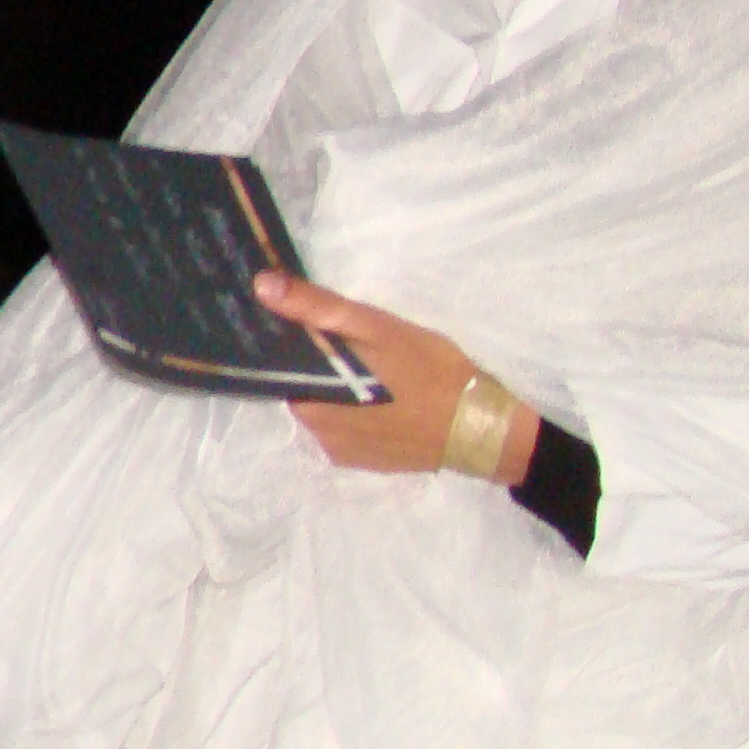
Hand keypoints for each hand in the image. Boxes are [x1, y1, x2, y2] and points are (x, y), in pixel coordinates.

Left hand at [255, 270, 533, 481]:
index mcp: (312, 401)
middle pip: (303, 387)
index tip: (300, 320)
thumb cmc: (431, 372)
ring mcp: (342, 452)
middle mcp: (317, 434)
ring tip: (366, 364)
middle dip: (317, 363)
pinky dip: (355, 411)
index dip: (287, 341)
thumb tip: (262, 286)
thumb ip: (318, 308)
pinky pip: (346, 429)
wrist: (485, 428)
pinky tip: (381, 395)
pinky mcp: (366, 462)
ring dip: (337, 387)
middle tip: (346, 338)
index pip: (281, 367)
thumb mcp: (377, 329)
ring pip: (324, 408)